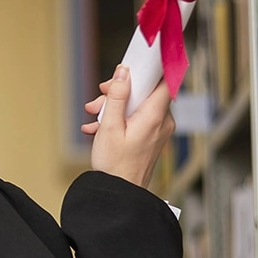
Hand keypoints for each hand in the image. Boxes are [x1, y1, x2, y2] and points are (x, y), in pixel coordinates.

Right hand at [80, 65, 174, 188]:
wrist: (119, 194)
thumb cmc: (115, 165)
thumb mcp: (109, 126)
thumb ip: (117, 96)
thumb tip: (123, 73)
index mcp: (155, 116)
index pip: (163, 80)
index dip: (150, 68)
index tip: (137, 62)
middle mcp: (162, 121)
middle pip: (145, 92)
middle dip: (120, 91)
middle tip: (100, 98)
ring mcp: (158, 130)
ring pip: (138, 105)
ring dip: (115, 106)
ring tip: (94, 116)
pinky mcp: (152, 137)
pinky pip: (137, 118)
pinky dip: (119, 119)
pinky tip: (98, 128)